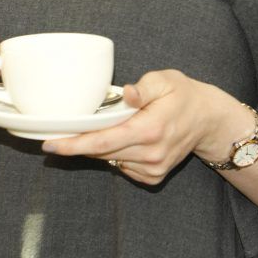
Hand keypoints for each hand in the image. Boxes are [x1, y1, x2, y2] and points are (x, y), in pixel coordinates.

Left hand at [42, 69, 245, 185]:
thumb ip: (143, 87)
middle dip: (78, 144)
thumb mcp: (165, 80)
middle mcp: (150, 154)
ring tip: (103, 128)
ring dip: (99, 147)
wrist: (208, 120)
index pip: (102, 141)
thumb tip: (127, 94)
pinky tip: (124, 139)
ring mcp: (152, 168)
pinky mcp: (153, 176)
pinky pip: (122, 167)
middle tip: (58, 134)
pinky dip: (115, 154)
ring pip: (110, 160)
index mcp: (149, 129)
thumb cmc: (183, 94)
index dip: (73, 144)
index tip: (50, 144)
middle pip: (101, 152)